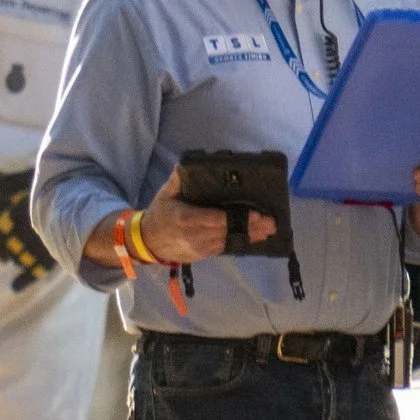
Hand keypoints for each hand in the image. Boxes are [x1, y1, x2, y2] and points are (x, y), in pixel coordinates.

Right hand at [140, 162, 271, 261]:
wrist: (147, 243)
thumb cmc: (159, 215)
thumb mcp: (165, 194)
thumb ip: (177, 179)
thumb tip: (185, 164)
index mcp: (185, 219)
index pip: (215, 220)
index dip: (236, 218)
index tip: (255, 214)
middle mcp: (194, 236)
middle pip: (227, 231)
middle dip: (251, 227)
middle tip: (271, 222)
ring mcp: (199, 248)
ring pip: (229, 241)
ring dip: (250, 236)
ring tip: (269, 230)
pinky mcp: (203, 254)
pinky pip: (224, 248)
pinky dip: (240, 242)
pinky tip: (255, 238)